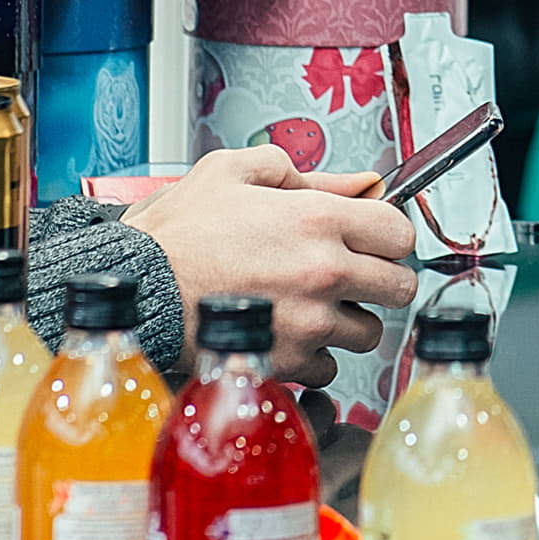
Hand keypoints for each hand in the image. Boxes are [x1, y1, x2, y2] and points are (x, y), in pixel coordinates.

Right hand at [125, 147, 416, 387]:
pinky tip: (290, 336)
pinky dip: (316, 357)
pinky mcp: (289, 362)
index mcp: (317, 218)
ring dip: (349, 321)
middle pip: (399, 286)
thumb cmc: (174, 235)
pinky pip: (330, 368)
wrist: (138, 291)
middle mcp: (324, 271)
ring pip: (369, 332)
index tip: (374, 238)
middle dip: (381, 279)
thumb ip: (296, 171)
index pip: (400, 232)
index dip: (388, 234)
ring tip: (314, 307)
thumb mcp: (230, 172)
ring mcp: (310, 322)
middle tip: (354, 276)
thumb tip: (352, 181)